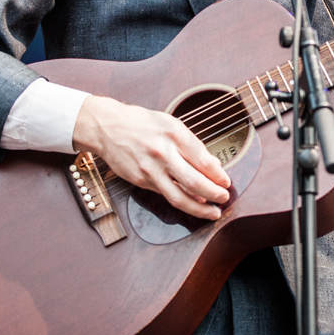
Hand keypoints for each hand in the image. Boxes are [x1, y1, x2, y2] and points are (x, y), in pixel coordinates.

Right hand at [72, 96, 230, 220]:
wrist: (107, 127)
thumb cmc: (140, 123)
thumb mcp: (170, 124)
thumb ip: (191, 144)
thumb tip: (211, 165)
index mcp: (174, 134)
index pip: (203, 160)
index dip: (218, 175)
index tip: (226, 181)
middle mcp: (163, 153)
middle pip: (194, 181)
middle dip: (214, 193)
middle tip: (224, 197)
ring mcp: (150, 169)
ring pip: (179, 196)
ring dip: (200, 208)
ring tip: (213, 211)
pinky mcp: (141, 181)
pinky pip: (165, 195)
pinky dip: (182, 201)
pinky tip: (192, 203)